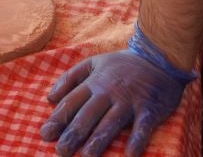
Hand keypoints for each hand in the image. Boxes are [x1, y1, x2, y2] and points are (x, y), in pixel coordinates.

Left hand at [41, 25, 194, 155]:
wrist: (157, 56)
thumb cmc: (122, 64)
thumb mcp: (93, 63)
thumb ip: (70, 78)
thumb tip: (49, 97)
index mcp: (94, 82)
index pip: (72, 102)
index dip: (58, 118)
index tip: (45, 134)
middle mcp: (109, 92)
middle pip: (88, 115)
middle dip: (74, 133)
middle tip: (61, 151)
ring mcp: (130, 100)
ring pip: (111, 122)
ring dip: (99, 140)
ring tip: (87, 156)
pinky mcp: (150, 108)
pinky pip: (143, 125)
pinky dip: (138, 139)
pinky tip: (130, 153)